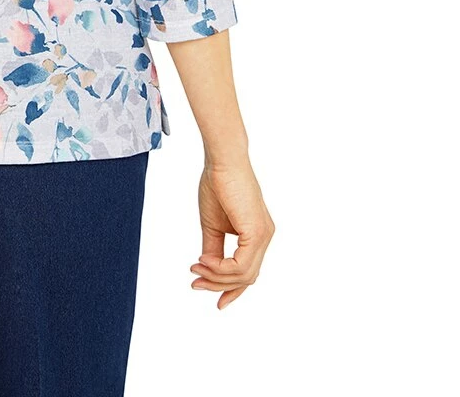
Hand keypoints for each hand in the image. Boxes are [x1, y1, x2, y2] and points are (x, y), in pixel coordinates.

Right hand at [190, 157, 274, 308]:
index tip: (212, 298)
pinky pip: (241, 265)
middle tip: (195, 283)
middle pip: (245, 277)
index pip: (247, 271)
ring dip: (217, 277)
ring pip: (243, 274)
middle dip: (219, 285)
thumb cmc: (216, 184)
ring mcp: (263, 236)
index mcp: (255, 235)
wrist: (221, 161)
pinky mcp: (257, 233)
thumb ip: (212, 248)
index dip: (231, 289)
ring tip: (195, 269)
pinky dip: (221, 268)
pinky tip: (204, 261)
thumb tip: (207, 269)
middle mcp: (264, 238)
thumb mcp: (212, 224)